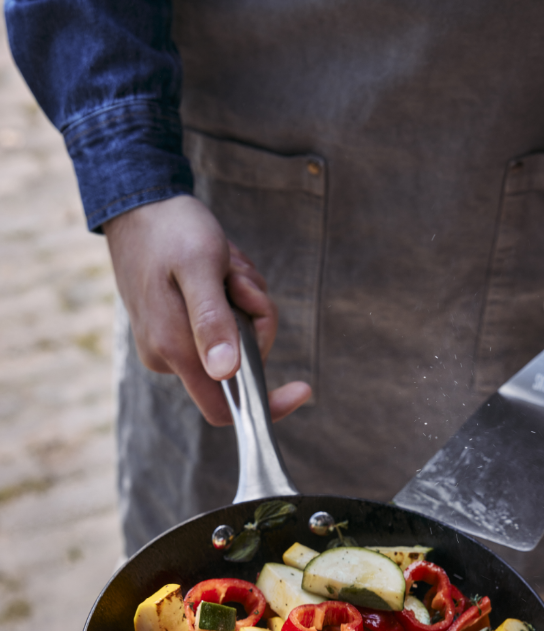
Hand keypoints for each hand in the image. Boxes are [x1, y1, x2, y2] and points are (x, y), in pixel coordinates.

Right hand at [103, 195, 310, 424]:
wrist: (137, 205)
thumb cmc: (170, 230)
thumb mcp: (200, 265)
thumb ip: (212, 320)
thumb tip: (225, 372)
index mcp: (174, 348)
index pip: (224, 409)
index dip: (267, 405)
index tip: (303, 389)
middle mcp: (169, 356)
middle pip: (241, 365)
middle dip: (255, 320)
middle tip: (241, 281)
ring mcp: (171, 345)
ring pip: (236, 341)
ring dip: (245, 303)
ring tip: (226, 268)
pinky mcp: (176, 331)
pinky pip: (223, 326)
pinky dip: (232, 299)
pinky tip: (221, 271)